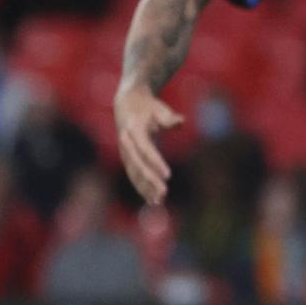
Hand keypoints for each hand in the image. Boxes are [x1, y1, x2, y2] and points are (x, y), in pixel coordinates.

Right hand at [114, 83, 182, 205]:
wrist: (127, 103)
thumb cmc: (148, 106)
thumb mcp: (158, 107)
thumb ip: (168, 117)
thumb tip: (180, 122)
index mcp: (134, 130)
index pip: (146, 150)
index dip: (156, 163)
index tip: (168, 175)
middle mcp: (126, 143)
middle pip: (139, 165)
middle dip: (150, 181)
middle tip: (164, 193)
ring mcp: (124, 152)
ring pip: (134, 173)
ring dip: (145, 188)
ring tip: (158, 201)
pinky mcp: (126, 158)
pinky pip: (133, 175)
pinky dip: (141, 187)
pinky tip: (151, 198)